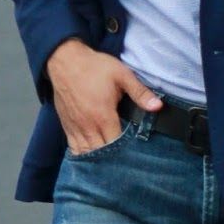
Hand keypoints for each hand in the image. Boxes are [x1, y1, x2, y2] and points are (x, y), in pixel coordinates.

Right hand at [46, 39, 161, 153]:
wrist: (65, 60)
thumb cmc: (93, 67)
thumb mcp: (121, 75)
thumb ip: (140, 92)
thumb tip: (158, 106)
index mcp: (103, 115)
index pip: (116, 144)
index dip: (126, 150)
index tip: (134, 151)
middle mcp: (88, 125)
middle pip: (101, 153)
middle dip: (113, 158)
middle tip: (124, 160)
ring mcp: (75, 127)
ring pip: (86, 153)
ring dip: (98, 159)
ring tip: (110, 162)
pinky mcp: (67, 125)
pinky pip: (74, 147)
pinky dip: (83, 154)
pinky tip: (91, 157)